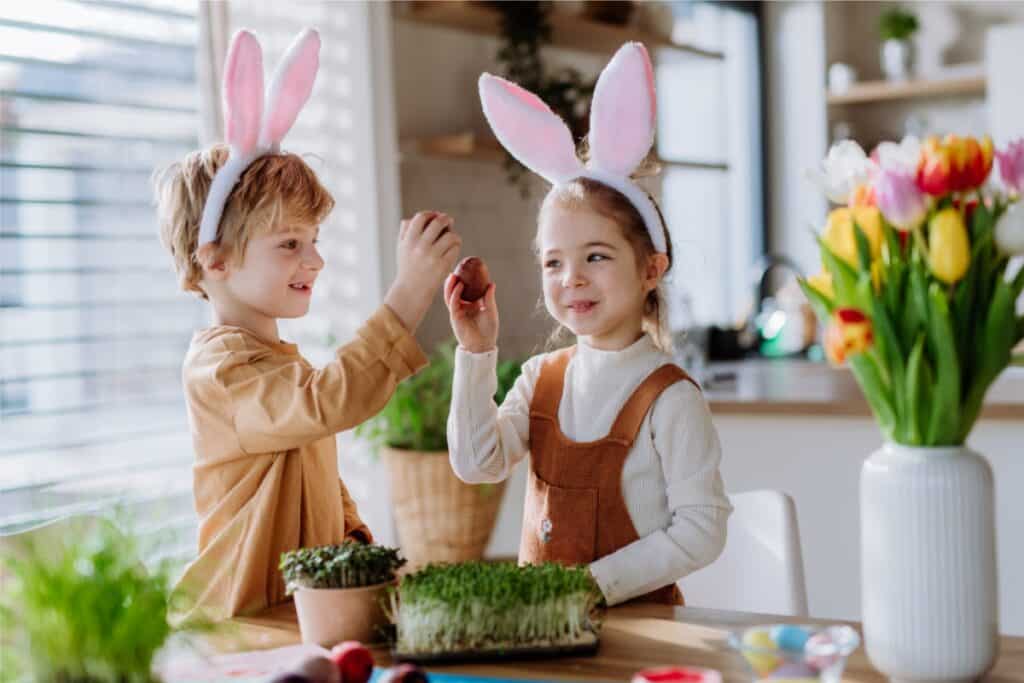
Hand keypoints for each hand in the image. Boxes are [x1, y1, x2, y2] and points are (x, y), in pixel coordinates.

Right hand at [384, 211, 460, 331]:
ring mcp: (431, 256)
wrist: (411, 291)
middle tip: (449, 223)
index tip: (435, 217)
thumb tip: (423, 216)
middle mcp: (419, 246)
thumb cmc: (408, 267)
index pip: (421, 217)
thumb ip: (406, 230)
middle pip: (438, 222)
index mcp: (408, 240)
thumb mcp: (401, 247)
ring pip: (450, 235)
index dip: (431, 214)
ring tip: (452, 240)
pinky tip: (452, 250)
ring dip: (453, 235)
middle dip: (446, 220)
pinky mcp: (442, 266)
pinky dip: (456, 247)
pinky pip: (455, 249)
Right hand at [445, 273, 497, 353]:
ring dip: (450, 286)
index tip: (465, 270)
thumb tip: (491, 283)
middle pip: (454, 291)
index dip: (463, 280)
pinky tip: (459, 286)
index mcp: (471, 304)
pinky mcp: (455, 316)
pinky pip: (453, 303)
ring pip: (450, 296)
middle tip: (456, 269)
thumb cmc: (488, 329)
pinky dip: (455, 293)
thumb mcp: (491, 310)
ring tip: (453, 275)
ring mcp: (457, 311)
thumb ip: (489, 298)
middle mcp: (462, 307)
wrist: (483, 344)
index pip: (464, 290)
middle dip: (452, 281)